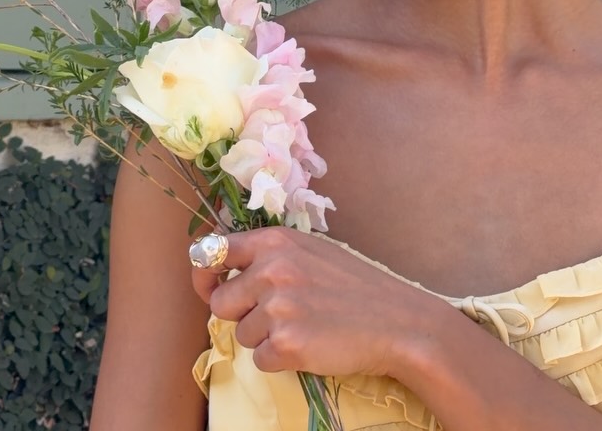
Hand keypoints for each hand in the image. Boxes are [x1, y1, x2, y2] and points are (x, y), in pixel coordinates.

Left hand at [191, 227, 425, 376]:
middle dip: (241, 314)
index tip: (210, 284)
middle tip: (275, 315)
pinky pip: (260, 360)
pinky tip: (308, 345)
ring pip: (242, 334)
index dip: (205, 272)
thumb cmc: (354, 285)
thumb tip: (224, 269)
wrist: (396, 322)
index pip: (214, 251)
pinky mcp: (286, 344)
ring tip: (303, 326)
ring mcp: (278, 307)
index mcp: (275, 241)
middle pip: (220, 302)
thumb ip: (270, 256)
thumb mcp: (311, 251)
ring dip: (265, 338)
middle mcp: (272, 269)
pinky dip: (280, 359)